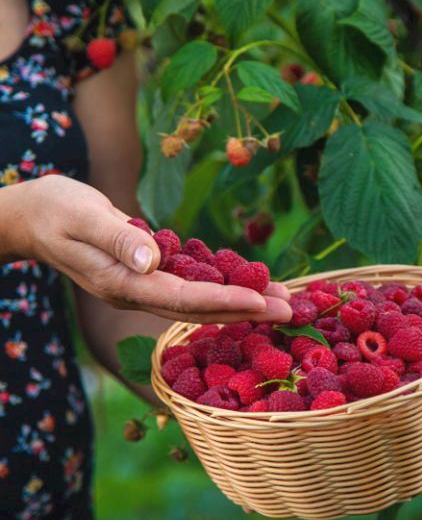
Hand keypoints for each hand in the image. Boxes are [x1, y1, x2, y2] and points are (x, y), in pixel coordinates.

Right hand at [2, 175, 290, 322]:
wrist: (32, 215)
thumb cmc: (55, 209)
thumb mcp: (81, 216)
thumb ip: (116, 240)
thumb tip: (153, 260)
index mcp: (120, 283)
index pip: (180, 299)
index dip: (222, 302)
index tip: (260, 303)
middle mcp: (135, 292)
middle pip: (198, 308)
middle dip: (246, 310)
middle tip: (290, 310)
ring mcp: (141, 287)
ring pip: (199, 302)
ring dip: (241, 302)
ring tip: (282, 300)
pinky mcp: (147, 275)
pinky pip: (192, 287)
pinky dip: (222, 287)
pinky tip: (250, 285)